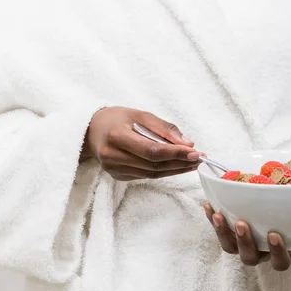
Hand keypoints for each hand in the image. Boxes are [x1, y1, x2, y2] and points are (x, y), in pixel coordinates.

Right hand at [83, 107, 201, 180]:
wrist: (91, 130)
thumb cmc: (116, 119)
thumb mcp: (139, 114)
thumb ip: (164, 128)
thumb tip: (187, 143)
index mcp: (116, 136)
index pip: (151, 150)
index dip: (175, 153)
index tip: (195, 152)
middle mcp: (112, 156)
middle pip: (153, 164)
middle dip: (179, 162)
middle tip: (199, 159)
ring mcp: (114, 169)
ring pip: (152, 173)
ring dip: (175, 169)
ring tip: (192, 163)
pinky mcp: (118, 176)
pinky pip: (146, 175)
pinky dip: (164, 171)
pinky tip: (177, 166)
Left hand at [204, 204, 290, 270]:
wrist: (273, 213)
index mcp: (280, 252)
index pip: (280, 263)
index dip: (276, 252)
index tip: (275, 234)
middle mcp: (259, 253)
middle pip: (249, 257)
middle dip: (245, 242)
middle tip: (242, 223)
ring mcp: (241, 245)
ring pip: (229, 247)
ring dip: (222, 232)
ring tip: (218, 214)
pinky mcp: (227, 233)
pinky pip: (217, 230)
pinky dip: (212, 218)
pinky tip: (209, 205)